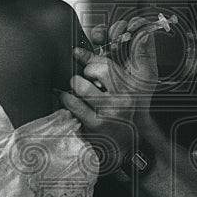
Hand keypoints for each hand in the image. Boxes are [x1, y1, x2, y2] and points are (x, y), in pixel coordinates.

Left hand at [60, 30, 157, 160]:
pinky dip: (66, 100)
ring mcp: (110, 111)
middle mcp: (123, 98)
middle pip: (97, 71)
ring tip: (76, 91)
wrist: (120, 145)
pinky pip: (73, 104)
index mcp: (130, 87)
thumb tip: (78, 51)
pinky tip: (68, 101)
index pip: (107, 64)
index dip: (89, 58)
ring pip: (82, 87)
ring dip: (74, 87)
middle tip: (83, 80)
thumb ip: (103, 71)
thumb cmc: (117, 115)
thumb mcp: (118, 92)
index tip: (78, 55)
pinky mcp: (96, 124)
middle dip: (85, 73)